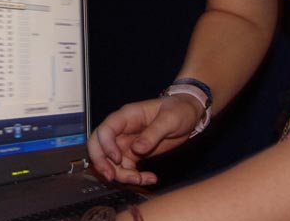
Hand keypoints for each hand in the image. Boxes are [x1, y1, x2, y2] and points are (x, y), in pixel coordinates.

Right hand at [87, 95, 202, 185]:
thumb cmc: (179, 109)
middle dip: (101, 163)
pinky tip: (150, 178)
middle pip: (99, 146)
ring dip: (121, 175)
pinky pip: (127, 169)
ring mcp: (127, 143)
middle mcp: (123, 130)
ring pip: (112, 162)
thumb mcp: (169, 119)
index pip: (105, 130)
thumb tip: (137, 149)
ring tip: (140, 180)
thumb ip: (153, 133)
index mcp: (127, 116)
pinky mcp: (135, 154)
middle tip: (112, 177)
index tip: (117, 159)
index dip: (106, 146)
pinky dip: (135, 177)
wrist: (190, 115)